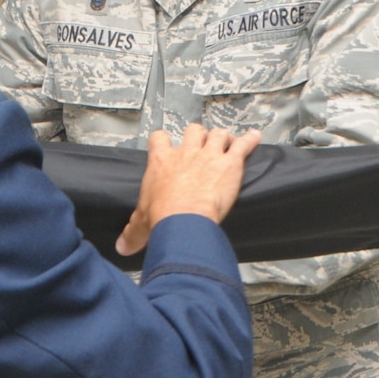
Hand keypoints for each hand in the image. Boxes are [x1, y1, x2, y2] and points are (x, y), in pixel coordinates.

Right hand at [116, 125, 261, 256]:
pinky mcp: (229, 163)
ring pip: (217, 134)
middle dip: (198, 134)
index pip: (159, 138)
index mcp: (162, 162)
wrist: (184, 219)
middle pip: (193, 130)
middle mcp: (185, 153)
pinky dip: (250, 140)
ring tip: (227, 141)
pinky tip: (255, 137)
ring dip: (223, 137)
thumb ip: (132, 233)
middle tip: (202, 143)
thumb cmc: (163, 217)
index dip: (164, 139)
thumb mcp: (141, 224)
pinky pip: (242, 145)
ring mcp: (209, 155)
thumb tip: (122, 247)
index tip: (166, 143)